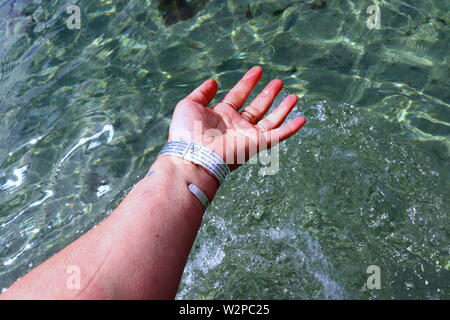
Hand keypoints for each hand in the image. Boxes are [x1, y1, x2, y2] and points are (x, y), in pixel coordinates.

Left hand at [168, 66, 305, 169]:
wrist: (193, 155)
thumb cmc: (186, 131)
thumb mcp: (189, 104)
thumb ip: (202, 92)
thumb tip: (214, 81)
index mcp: (221, 115)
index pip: (238, 95)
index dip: (248, 83)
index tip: (258, 70)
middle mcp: (236, 125)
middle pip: (257, 107)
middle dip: (268, 94)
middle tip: (278, 82)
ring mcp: (248, 135)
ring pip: (271, 120)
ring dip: (282, 108)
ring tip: (294, 95)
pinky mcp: (257, 144)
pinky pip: (279, 135)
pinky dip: (291, 128)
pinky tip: (302, 119)